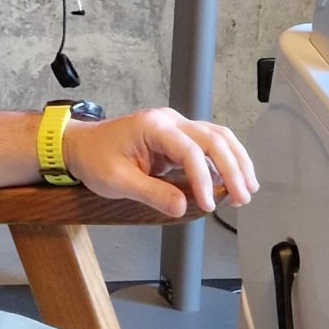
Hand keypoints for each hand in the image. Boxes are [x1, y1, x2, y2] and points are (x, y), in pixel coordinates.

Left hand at [61, 106, 256, 218]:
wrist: (80, 145)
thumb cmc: (95, 159)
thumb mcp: (117, 181)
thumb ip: (152, 193)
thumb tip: (183, 207)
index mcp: (153, 127)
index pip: (189, 150)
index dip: (203, 179)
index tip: (207, 204)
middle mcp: (169, 121)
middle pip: (213, 139)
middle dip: (232, 168)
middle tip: (242, 197)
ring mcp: (175, 126)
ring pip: (217, 137)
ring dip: (236, 161)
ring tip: (248, 188)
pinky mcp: (177, 136)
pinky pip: (209, 143)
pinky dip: (225, 159)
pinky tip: (233, 178)